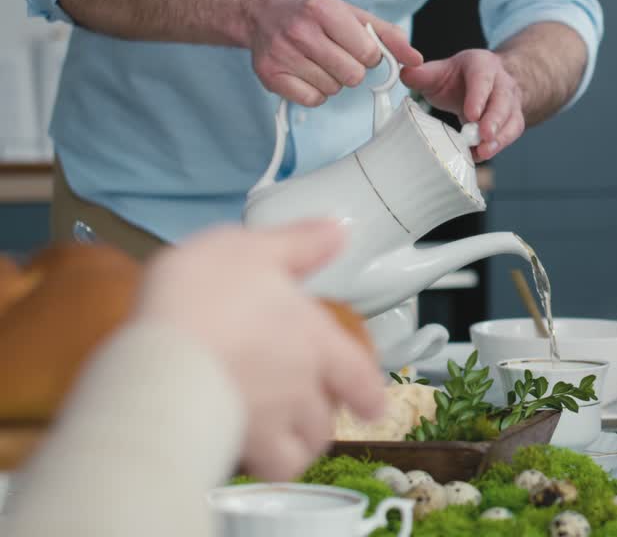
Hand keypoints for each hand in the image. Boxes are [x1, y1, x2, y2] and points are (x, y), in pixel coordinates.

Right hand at [134, 221, 385, 480]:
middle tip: (307, 416)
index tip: (373, 408)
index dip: (368, 395)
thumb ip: (299, 244)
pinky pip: (263, 469)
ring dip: (297, 445)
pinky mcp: (237, 447)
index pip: (359, 377)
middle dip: (320, 421)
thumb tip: (339, 231)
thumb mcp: (252, 248)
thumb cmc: (204, 294)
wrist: (161, 353)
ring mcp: (272, 423)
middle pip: (326, 419)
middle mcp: (304, 388)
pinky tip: (245, 451)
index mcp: (317, 340)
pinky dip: (261, 464)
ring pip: (301, 450)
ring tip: (279, 437)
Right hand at [249, 0, 422, 105]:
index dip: (369, 55)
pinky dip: (315, 92)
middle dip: (352, 68)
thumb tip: (416, 59)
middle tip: (337, 54)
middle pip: (352, 75)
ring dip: (333, 79)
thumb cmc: (312, 12)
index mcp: (323, 9)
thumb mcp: (351, 13)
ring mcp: (282, 54)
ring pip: (333, 89)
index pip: (368, 53)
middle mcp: (300, 31)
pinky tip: (306, 72)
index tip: (357, 47)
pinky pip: (312, 100)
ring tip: (318, 60)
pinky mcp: (270, 75)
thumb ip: (388, 35)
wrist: (261, 9)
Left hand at [399, 48, 524, 161]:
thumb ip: (423, 74)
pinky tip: (480, 155)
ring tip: (484, 152)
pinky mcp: (513, 120)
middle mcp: (502, 82)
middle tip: (484, 136)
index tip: (471, 114)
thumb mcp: (441, 71)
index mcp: (483, 65)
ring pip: (512, 119)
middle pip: (503, 100)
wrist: (489, 83)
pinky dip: (497, 147)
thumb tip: (405, 74)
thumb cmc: (461, 79)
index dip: (479, 97)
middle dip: (494, 119)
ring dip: (499, 138)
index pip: (483, 78)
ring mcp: (511, 103)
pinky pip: (511, 134)